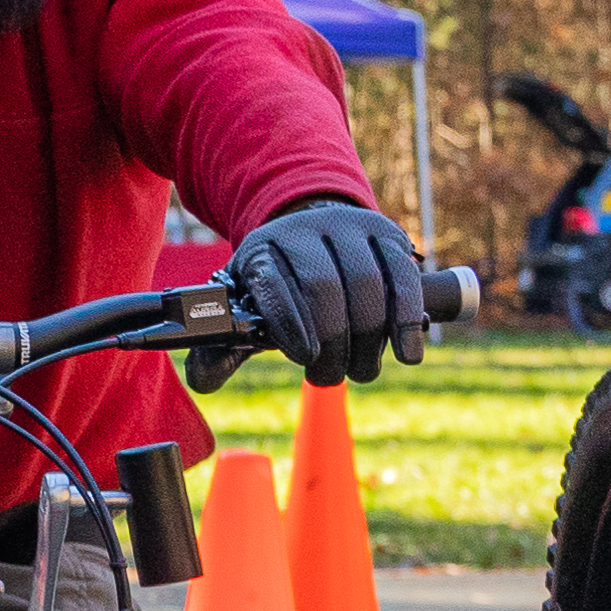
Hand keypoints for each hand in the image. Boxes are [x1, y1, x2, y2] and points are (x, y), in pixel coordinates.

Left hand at [224, 196, 428, 385]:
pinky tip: (407, 354)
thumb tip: (202, 382)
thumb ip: (224, 347)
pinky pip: (403, 277)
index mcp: (261, 250)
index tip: (304, 358)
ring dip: (368, 339)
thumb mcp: (249, 309)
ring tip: (360, 371)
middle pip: (324, 286)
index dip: (289, 324)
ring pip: (367, 283)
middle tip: (330, 377)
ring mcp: (348, 227)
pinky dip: (407, 319)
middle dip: (332, 341)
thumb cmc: (280, 288)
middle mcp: (303, 230)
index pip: (274, 284)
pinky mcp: (386, 233)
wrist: (315, 234)